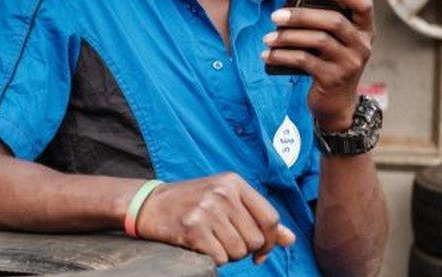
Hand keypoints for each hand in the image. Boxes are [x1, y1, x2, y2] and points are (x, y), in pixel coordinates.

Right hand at [135, 173, 296, 265]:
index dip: (270, 240)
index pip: (270, 218)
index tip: (261, 250)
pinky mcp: (193, 228)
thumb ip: (258, 217)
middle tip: (225, 240)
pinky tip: (202, 246)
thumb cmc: (193, 202)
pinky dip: (213, 258)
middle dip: (244, 248)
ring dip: (227, 254)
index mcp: (234, 182)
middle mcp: (223, 193)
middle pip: (255, 239)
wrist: (151, 204)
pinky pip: (220, 258)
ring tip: (212, 240)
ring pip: (238, 251)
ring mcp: (207, 210)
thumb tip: (290, 239)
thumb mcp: (227, 200)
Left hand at [260, 0, 374, 131]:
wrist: (337, 105)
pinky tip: (268, 55)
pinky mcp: (333, 80)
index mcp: (365, 31)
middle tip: (276, 15)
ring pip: (317, 40)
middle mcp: (362, 46)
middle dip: (301, 16)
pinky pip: (304, 61)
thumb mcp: (334, 44)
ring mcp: (349, 64)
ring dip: (288, 37)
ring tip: (268, 38)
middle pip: (333, 21)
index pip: (363, 5)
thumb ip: (322, 25)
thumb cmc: (330, 63)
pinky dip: (282, 56)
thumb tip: (291, 7)